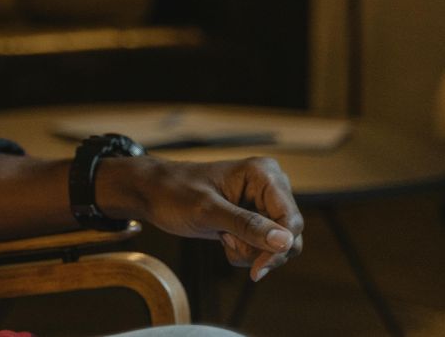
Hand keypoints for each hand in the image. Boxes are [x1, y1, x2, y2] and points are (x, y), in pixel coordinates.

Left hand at [102, 156, 303, 281]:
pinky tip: (222, 238)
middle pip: (289, 236)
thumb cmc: (174, 193)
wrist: (152, 193)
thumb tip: (286, 242)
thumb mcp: (208, 211)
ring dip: (249, 251)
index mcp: (264, 174)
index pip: (291, 220)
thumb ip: (247, 225)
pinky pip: (263, 247)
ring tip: (221, 236)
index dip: (279, 248)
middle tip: (228, 243)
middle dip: (258, 249)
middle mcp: (270, 187)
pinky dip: (243, 251)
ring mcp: (263, 203)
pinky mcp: (254, 219)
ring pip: (277, 246)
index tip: (258, 270)